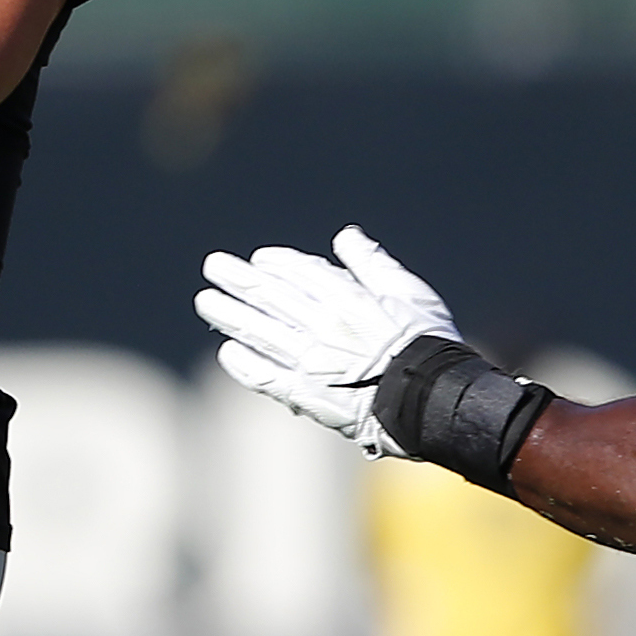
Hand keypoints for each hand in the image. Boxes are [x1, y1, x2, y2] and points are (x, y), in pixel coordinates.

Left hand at [197, 225, 459, 454]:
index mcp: (346, 299)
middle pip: (271, 297)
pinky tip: (227, 352)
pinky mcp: (305, 394)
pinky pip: (266, 376)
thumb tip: (346, 236)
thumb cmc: (427, 344)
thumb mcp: (408, 291)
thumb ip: (372, 263)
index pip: (301, 274)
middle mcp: (321, 326)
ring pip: (260, 332)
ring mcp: (310, 360)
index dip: (278, 264)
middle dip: (239, 281)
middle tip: (213, 267)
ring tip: (206, 302)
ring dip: (230, 315)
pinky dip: (244, 364)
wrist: (429, 399)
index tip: (259, 260)